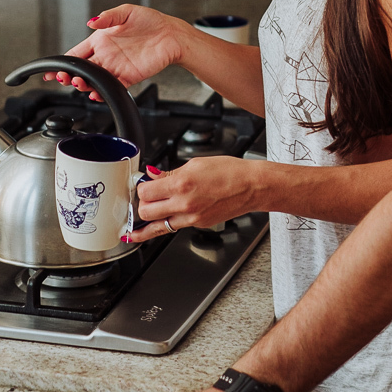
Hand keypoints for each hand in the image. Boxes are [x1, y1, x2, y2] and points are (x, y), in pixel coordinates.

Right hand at [42, 5, 188, 99]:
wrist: (172, 35)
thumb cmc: (151, 21)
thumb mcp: (127, 12)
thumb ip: (108, 17)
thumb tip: (91, 21)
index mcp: (101, 40)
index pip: (76, 53)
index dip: (62, 62)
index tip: (51, 70)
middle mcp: (106, 55)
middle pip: (82, 70)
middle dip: (70, 76)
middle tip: (64, 79)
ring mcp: (116, 67)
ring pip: (94, 80)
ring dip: (84, 85)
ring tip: (79, 84)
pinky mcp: (129, 77)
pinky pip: (112, 87)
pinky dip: (102, 93)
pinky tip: (95, 94)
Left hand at [125, 157, 260, 242]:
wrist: (251, 187)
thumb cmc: (230, 172)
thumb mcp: (196, 164)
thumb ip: (171, 173)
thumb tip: (153, 176)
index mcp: (181, 184)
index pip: (145, 192)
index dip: (140, 187)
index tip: (142, 183)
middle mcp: (184, 205)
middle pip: (145, 212)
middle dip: (141, 204)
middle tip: (144, 197)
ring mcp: (191, 218)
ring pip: (156, 227)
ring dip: (148, 220)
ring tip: (140, 220)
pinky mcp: (198, 225)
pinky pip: (174, 226)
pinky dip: (166, 221)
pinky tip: (165, 216)